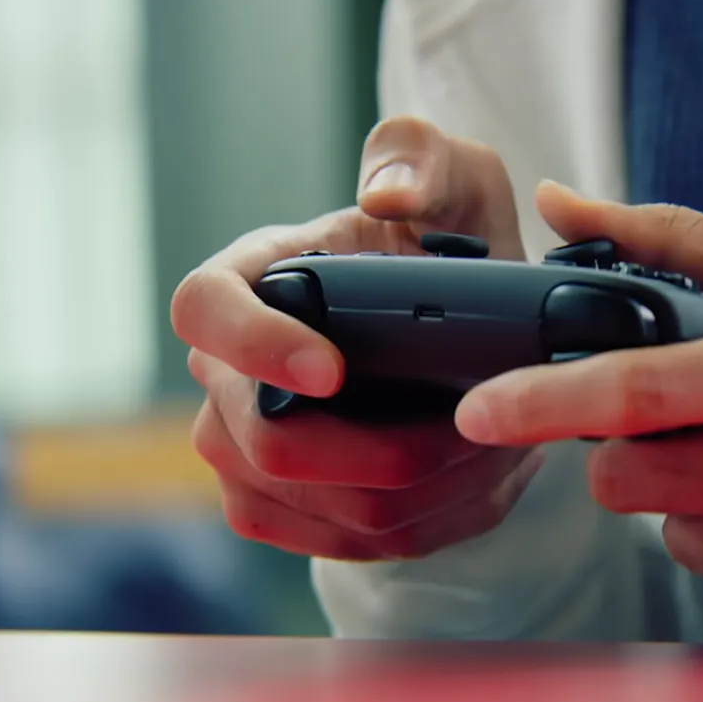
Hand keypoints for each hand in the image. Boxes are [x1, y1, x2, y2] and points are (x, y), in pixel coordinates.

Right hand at [173, 118, 541, 559]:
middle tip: (480, 422)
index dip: (255, 347)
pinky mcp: (284, 514)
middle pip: (268, 446)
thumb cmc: (445, 244)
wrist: (462, 333)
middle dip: (391, 449)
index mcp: (248, 278)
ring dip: (431, 488)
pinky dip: (432, 519)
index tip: (333, 370)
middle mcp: (223, 373)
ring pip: (329, 507)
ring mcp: (242, 453)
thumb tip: (386, 195)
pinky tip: (477, 478)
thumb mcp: (454, 177)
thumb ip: (422, 158)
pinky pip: (354, 543)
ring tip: (499, 444)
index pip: (203, 309)